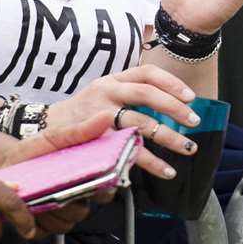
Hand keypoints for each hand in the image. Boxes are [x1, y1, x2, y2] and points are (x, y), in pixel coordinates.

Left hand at [0, 111, 123, 237]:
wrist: (3, 164)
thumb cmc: (34, 152)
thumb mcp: (55, 137)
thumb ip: (81, 130)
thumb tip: (106, 116)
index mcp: (84, 180)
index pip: (106, 191)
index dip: (104, 188)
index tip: (94, 179)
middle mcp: (75, 200)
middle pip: (85, 210)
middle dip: (74, 201)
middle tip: (63, 187)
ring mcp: (59, 216)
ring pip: (67, 222)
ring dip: (55, 210)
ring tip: (42, 193)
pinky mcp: (41, 227)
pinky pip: (46, 231)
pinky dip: (38, 220)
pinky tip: (30, 204)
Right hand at [46, 67, 200, 180]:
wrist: (49, 126)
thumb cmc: (85, 111)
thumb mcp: (104, 92)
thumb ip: (131, 92)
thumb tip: (171, 101)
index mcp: (113, 80)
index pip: (146, 73)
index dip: (171, 82)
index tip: (190, 97)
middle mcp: (107, 93)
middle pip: (146, 94)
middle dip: (174, 108)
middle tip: (194, 122)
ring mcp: (101, 116)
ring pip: (140, 123)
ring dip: (168, 136)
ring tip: (188, 148)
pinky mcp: (98, 139)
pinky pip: (129, 150)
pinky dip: (151, 162)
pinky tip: (166, 170)